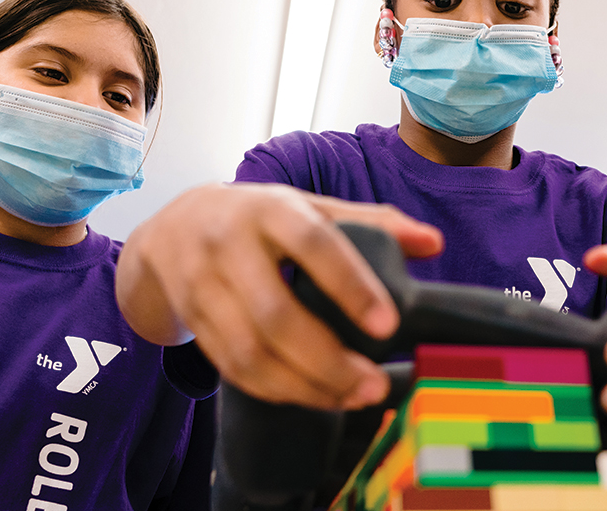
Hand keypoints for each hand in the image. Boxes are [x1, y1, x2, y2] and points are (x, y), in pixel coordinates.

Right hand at [116, 182, 442, 410]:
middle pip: (275, 315)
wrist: (172, 228)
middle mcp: (229, 246)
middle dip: (327, 360)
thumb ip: (372, 222)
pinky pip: (232, 369)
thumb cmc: (258, 217)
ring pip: (250, 352)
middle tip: (373, 385)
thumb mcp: (310, 207)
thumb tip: (434, 243)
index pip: (313, 246)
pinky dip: (275, 390)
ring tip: (351, 398)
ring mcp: (202, 287)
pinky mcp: (193, 322)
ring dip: (303, 386)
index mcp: (270, 210)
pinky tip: (314, 397)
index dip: (350, 286)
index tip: (388, 325)